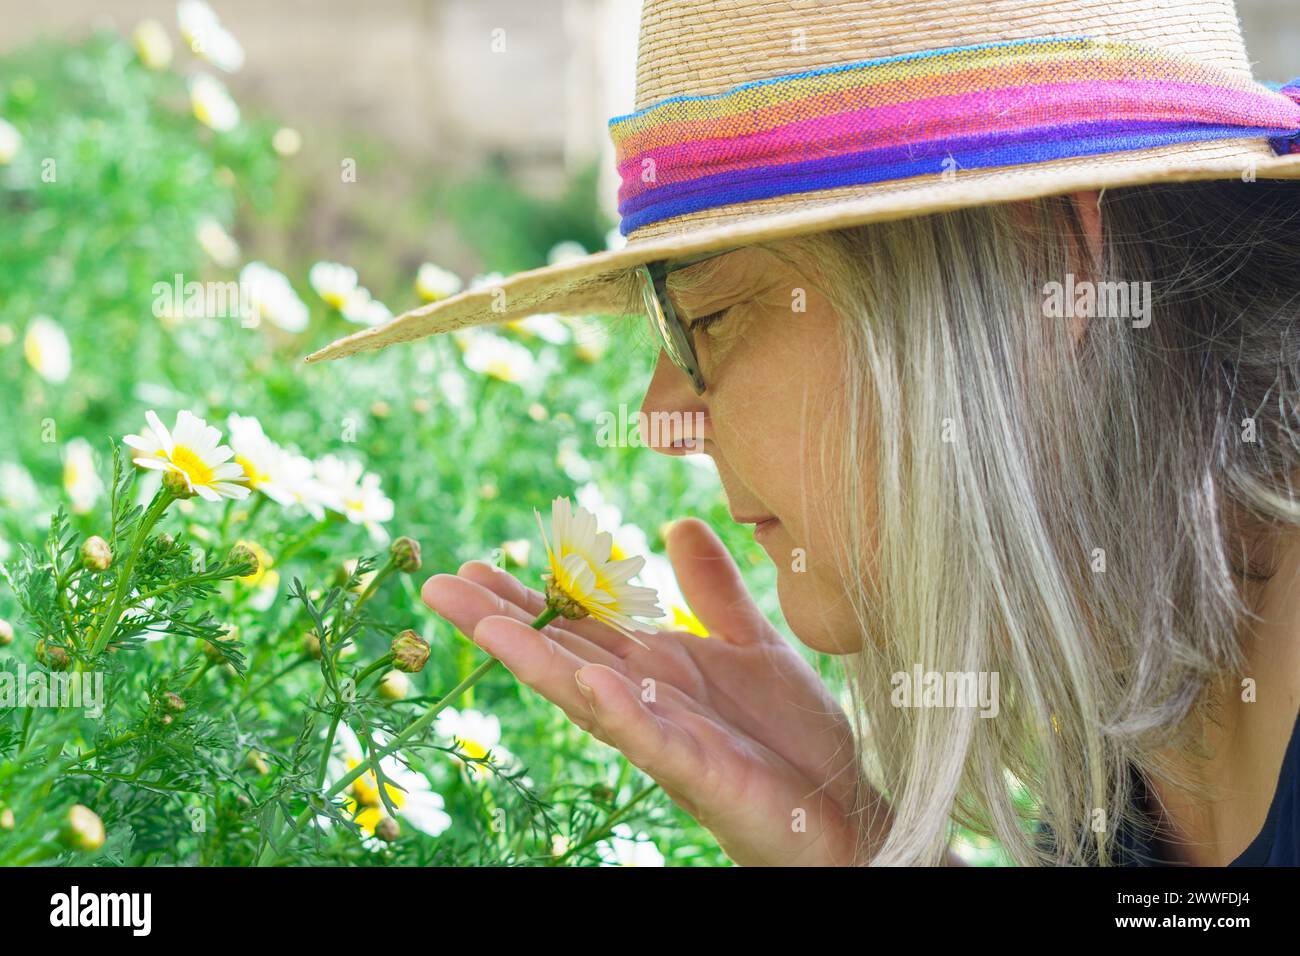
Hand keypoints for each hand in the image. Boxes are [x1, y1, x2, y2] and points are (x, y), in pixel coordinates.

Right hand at [421, 517, 878, 865]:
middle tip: (437, 586)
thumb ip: (715, 590)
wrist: (843, 806)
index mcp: (654, 668)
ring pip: (589, 696)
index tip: (472, 563)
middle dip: (501, 622)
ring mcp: (667, 738)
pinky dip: (620, 712)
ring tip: (485, 627)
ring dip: (537, 663)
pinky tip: (590, 683)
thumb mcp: (754, 644)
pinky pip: (653, 741)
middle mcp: (645, 701)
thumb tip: (678, 523)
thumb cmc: (792, 735)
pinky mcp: (701, 774)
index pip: (579, 624)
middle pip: (562, 655)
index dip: (527, 594)